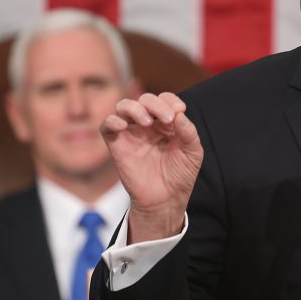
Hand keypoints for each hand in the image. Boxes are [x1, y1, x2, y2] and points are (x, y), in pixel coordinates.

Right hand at [101, 92, 203, 241]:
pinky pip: (107, 125)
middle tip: (167, 119)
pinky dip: (112, 120)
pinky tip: (124, 126)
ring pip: (124, 106)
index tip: (180, 111)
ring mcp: (131, 133)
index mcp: (166, 123)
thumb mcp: (193, 153)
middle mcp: (148, 125)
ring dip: (135, 108)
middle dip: (156, 104)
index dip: (171, 101)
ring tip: (147, 122)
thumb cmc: (180, 175)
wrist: (165, 199)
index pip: (164, 100)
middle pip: (145, 99)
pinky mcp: (117, 145)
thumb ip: (189, 132)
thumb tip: (179, 113)